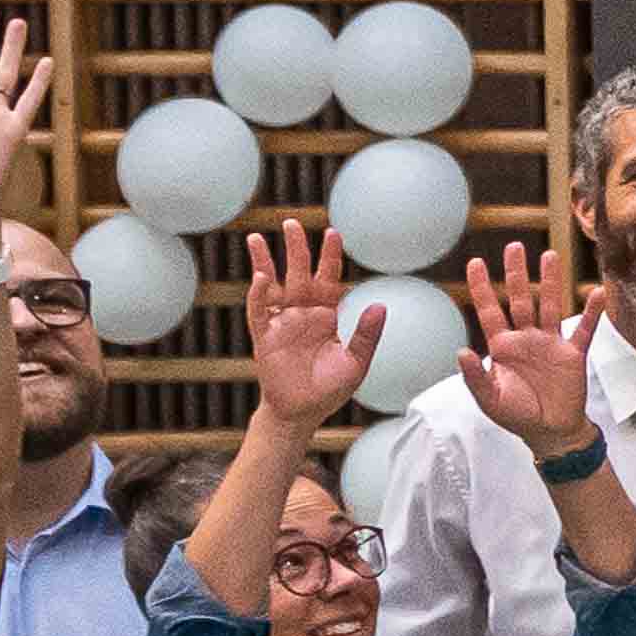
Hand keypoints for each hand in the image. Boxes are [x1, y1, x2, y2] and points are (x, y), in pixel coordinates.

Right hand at [237, 218, 368, 427]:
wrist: (303, 412)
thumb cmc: (330, 389)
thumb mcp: (355, 362)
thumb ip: (365, 335)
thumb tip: (380, 306)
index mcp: (326, 314)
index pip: (328, 278)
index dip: (330, 257)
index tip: (333, 233)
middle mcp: (303, 313)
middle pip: (298, 273)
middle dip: (295, 249)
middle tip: (292, 223)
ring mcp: (282, 322)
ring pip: (272, 285)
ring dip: (265, 262)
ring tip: (255, 238)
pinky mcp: (265, 336)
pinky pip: (260, 311)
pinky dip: (259, 294)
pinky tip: (261, 277)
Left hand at [452, 240, 599, 444]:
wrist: (550, 432)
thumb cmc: (517, 415)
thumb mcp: (489, 399)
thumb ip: (474, 376)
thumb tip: (461, 350)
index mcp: (502, 347)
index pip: (490, 310)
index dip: (482, 287)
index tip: (475, 263)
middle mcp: (526, 338)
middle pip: (520, 299)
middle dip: (517, 273)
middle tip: (514, 246)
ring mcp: (550, 343)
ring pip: (550, 305)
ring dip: (551, 282)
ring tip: (550, 255)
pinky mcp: (573, 354)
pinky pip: (584, 329)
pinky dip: (593, 313)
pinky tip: (598, 293)